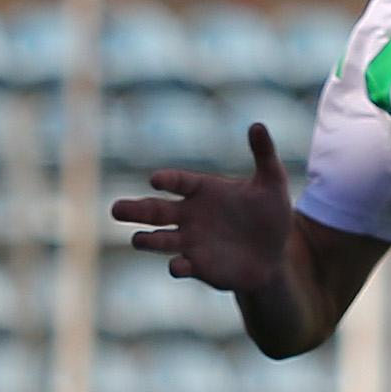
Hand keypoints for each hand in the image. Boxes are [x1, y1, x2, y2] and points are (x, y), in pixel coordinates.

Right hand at [115, 122, 296, 294]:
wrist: (274, 253)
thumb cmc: (270, 213)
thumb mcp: (272, 182)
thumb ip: (264, 154)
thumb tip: (258, 125)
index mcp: (202, 190)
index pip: (178, 181)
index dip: (167, 180)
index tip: (156, 181)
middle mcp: (189, 215)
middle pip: (154, 211)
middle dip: (134, 211)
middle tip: (116, 210)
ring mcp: (190, 241)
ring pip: (158, 240)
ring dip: (146, 240)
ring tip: (138, 239)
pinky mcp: (197, 266)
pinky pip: (180, 266)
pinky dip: (176, 266)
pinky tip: (177, 265)